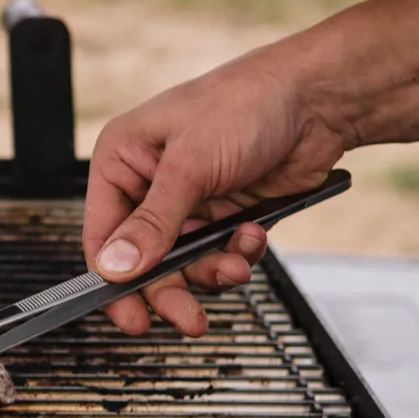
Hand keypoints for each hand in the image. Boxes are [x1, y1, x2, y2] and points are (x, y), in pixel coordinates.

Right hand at [84, 49, 352, 335]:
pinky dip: (238, 254)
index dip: (114, 280)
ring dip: (213, 271)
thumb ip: (152, 224)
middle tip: (188, 318)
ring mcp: (190, 201)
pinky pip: (220, 255)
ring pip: (185, 264)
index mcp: (123, 160)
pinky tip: (253, 234)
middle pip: (144, 260)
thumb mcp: (189, 166)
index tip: (132, 317)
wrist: (317, 99)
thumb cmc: (245, 103)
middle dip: (171, 289)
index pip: (102, 234)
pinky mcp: (225, 214)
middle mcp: (150, 184)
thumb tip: (115, 268)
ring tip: (236, 265)